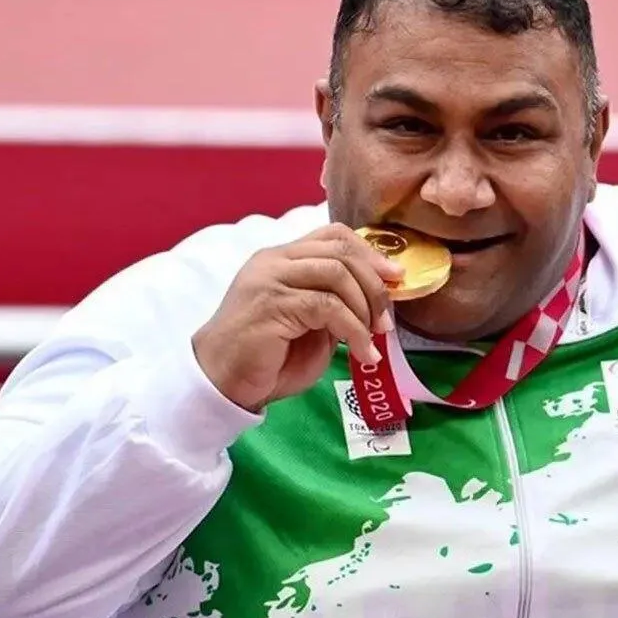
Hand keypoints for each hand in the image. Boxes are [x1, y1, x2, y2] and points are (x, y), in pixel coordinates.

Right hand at [192, 223, 402, 411]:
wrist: (222, 383)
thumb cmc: (266, 358)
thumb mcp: (311, 326)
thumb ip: (336, 305)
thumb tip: (377, 301)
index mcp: (283, 258)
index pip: (334, 234)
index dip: (370, 252)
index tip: (395, 277)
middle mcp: (275, 260)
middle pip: (340, 250)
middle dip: (374, 284)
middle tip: (387, 319)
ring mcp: (271, 278)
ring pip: (336, 273)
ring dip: (365, 307)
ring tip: (374, 337)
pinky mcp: (272, 303)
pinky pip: (327, 306)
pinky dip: (353, 330)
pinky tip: (361, 352)